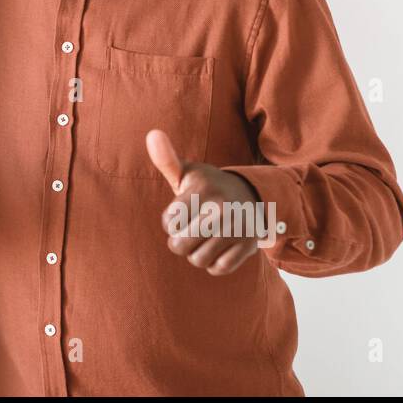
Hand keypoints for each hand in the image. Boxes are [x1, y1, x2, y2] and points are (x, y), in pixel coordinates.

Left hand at [146, 129, 261, 275]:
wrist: (251, 196)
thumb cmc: (208, 187)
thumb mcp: (188, 173)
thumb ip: (166, 159)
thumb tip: (152, 133)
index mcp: (203, 190)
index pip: (169, 223)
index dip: (171, 222)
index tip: (183, 212)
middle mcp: (221, 208)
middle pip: (180, 246)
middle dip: (180, 241)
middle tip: (192, 228)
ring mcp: (237, 228)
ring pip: (198, 260)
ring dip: (197, 253)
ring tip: (205, 237)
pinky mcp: (249, 245)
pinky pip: (219, 268)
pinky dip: (215, 263)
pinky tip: (220, 246)